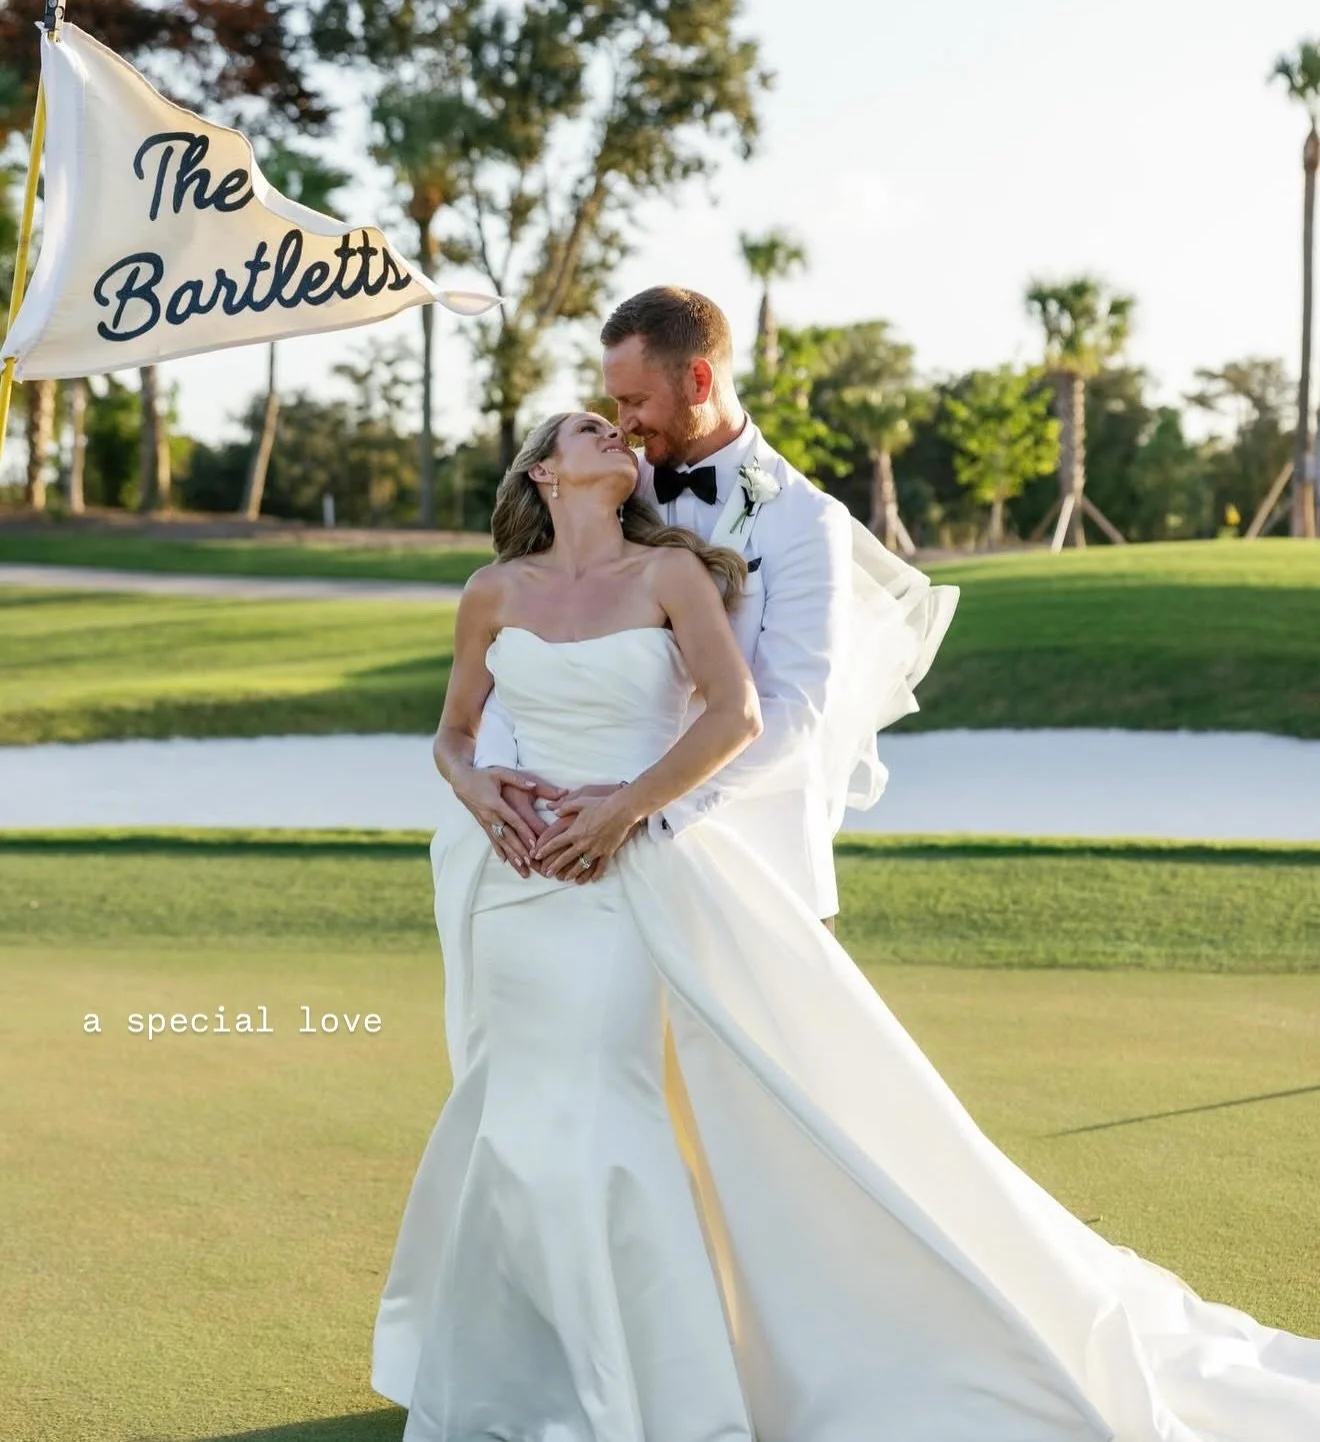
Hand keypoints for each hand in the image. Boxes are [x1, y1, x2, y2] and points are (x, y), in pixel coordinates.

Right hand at [450, 765, 565, 877]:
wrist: (460, 779)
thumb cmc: (482, 774)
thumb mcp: (500, 773)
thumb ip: (518, 779)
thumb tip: (533, 785)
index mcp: (495, 803)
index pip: (513, 820)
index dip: (524, 832)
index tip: (534, 844)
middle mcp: (489, 816)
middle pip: (507, 836)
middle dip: (519, 850)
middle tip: (531, 863)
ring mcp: (485, 821)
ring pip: (500, 842)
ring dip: (511, 855)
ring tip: (522, 868)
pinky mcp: (482, 823)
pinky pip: (492, 840)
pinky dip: (499, 850)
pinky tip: (505, 861)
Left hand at [534, 787, 643, 882]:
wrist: (621, 810)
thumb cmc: (600, 804)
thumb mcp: (580, 801)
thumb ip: (565, 806)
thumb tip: (554, 810)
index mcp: (574, 831)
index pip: (555, 843)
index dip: (544, 850)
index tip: (537, 855)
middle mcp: (583, 843)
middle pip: (565, 858)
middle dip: (555, 866)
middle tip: (547, 873)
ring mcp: (595, 849)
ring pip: (581, 865)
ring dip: (572, 873)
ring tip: (565, 878)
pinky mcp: (607, 852)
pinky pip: (600, 866)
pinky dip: (596, 874)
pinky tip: (591, 880)